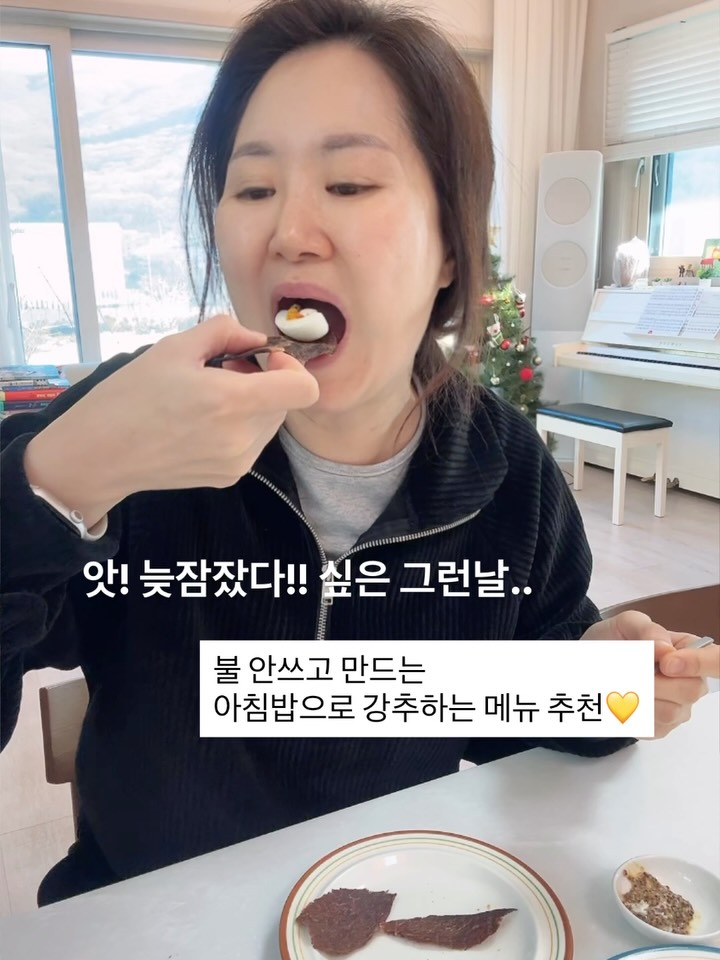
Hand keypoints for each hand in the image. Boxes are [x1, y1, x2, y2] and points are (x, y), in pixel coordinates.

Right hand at [23, 315, 319, 525]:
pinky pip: (252, 443)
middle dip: (265, 381)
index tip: (263, 359)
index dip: (292, 368)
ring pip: (270, 423)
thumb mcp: (175, 346)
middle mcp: (243, 437)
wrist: (99, 454)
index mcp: (232, 401)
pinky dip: (239, 426)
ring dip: (252, 404)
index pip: (305, 390)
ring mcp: (238, 462)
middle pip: (285, 403)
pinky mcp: (228, 478)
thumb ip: (225, 331)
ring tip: (210, 396)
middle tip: (225, 370)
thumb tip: (256, 338)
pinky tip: (202, 421)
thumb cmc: (131, 396)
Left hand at [581, 611, 710, 738]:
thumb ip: (646, 629)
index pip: (713, 660)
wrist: (590, 664)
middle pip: (691, 690)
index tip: (664, 664)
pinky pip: (651, 727)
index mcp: (688, 650)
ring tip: (619, 683)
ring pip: (669, 712)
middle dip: (655, 682)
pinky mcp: (658, 727)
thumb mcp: (625, 623)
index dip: (695, 664)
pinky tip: (619, 699)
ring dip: (638, 698)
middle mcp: (690, 680)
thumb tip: (664, 648)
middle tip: (630, 673)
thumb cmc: (613, 640)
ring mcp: (676, 707)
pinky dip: (629, 713)